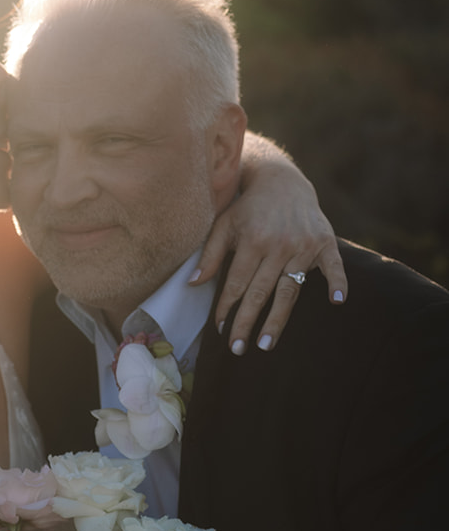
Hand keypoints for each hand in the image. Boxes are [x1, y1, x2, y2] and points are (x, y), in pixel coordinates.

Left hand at [197, 162, 347, 354]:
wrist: (282, 180)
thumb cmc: (248, 208)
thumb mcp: (224, 225)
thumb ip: (210, 255)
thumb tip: (193, 284)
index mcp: (253, 241)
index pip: (237, 283)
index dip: (227, 307)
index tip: (220, 329)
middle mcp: (279, 245)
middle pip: (261, 292)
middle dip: (247, 322)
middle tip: (237, 350)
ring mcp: (303, 245)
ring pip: (289, 289)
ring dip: (278, 318)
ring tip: (267, 344)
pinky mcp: (325, 242)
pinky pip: (333, 265)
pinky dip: (338, 281)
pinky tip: (337, 301)